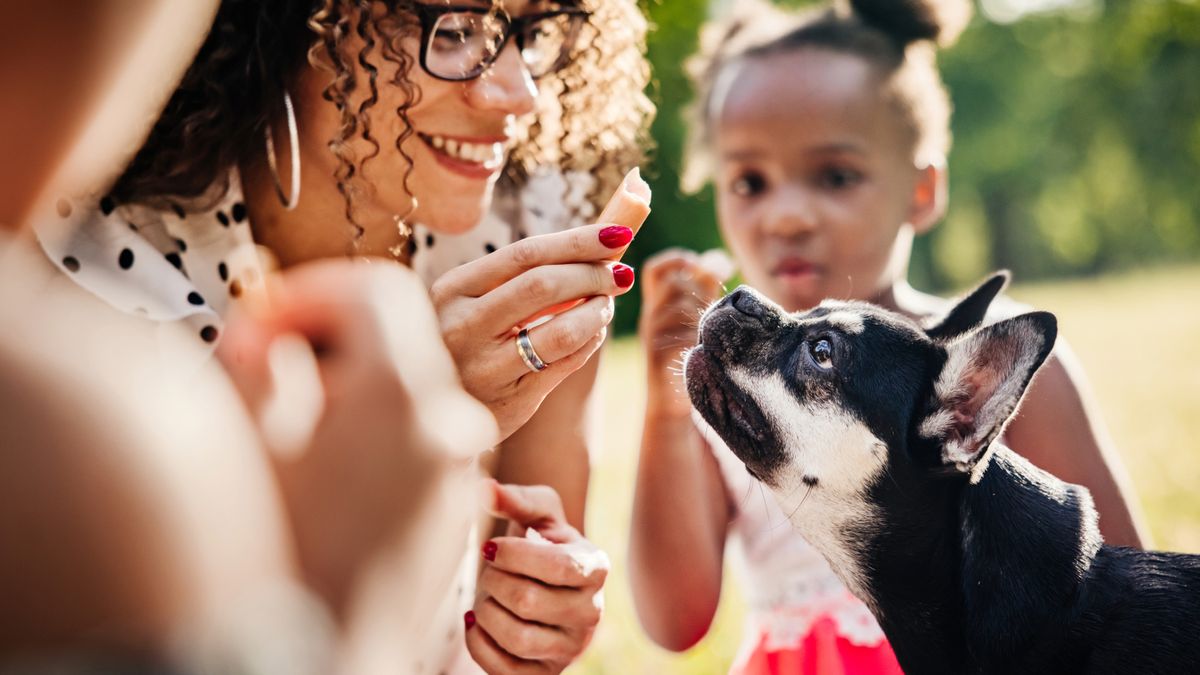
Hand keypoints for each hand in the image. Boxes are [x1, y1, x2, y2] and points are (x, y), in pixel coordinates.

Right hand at [217, 259, 497, 615]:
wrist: (335, 655)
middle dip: (331, 332)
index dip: (315, 288)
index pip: (379, 289)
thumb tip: (263, 331)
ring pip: (410, 386)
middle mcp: (449, 419)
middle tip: (270, 359)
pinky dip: (378, 423)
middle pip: (399, 335)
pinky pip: (422, 435)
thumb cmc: (284, 556)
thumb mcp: (252, 447)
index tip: (268, 316)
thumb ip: (258, 365)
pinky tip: (327, 460)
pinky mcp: (456, 501)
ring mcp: (460, 464)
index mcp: (402, 392)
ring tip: (292, 416)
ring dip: (353, 379)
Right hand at [430, 224, 638, 439]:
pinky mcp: (511, 401)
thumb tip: (601, 233)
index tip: (617, 234)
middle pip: (544, 285)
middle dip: (593, 275)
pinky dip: (590, 341)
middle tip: (619, 275)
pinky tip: (594, 331)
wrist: (441, 412)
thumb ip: (524, 271)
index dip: (577, 241)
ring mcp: (485, 368)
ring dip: (597, 312)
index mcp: (452, 290)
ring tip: (606, 304)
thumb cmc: (471, 340)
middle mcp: (462, 327)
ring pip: (562, 331)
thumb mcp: (476, 300)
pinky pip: (566, 364)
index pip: (524, 254)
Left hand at [466, 481, 608, 673]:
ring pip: (517, 638)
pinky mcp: (547, 673)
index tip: (491, 547)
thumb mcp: (539, 511)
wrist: (549, 581)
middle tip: (489, 570)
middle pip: (529, 602)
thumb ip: (515, 497)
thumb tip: (484, 490)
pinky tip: (477, 621)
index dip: (514, 555)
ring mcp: (571, 648)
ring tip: (485, 595)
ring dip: (486, 611)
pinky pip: (505, 671)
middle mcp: (592, 612)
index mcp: (595, 567)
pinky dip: (479, 644)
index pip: (557, 566)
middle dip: (494, 581)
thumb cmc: (543, 539)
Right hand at [638, 248, 730, 415]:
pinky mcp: (656, 354)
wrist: (670, 407)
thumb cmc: (689, 360)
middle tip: (712, 303)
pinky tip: (704, 346)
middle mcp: (649, 316)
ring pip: (678, 305)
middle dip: (698, 288)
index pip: (656, 269)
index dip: (676, 259)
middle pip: (672, 283)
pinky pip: (679, 333)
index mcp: (657, 305)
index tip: (698, 266)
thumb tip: (719, 261)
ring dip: (701, 312)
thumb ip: (705, 290)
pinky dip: (697, 335)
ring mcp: (651, 335)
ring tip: (708, 330)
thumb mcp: (695, 319)